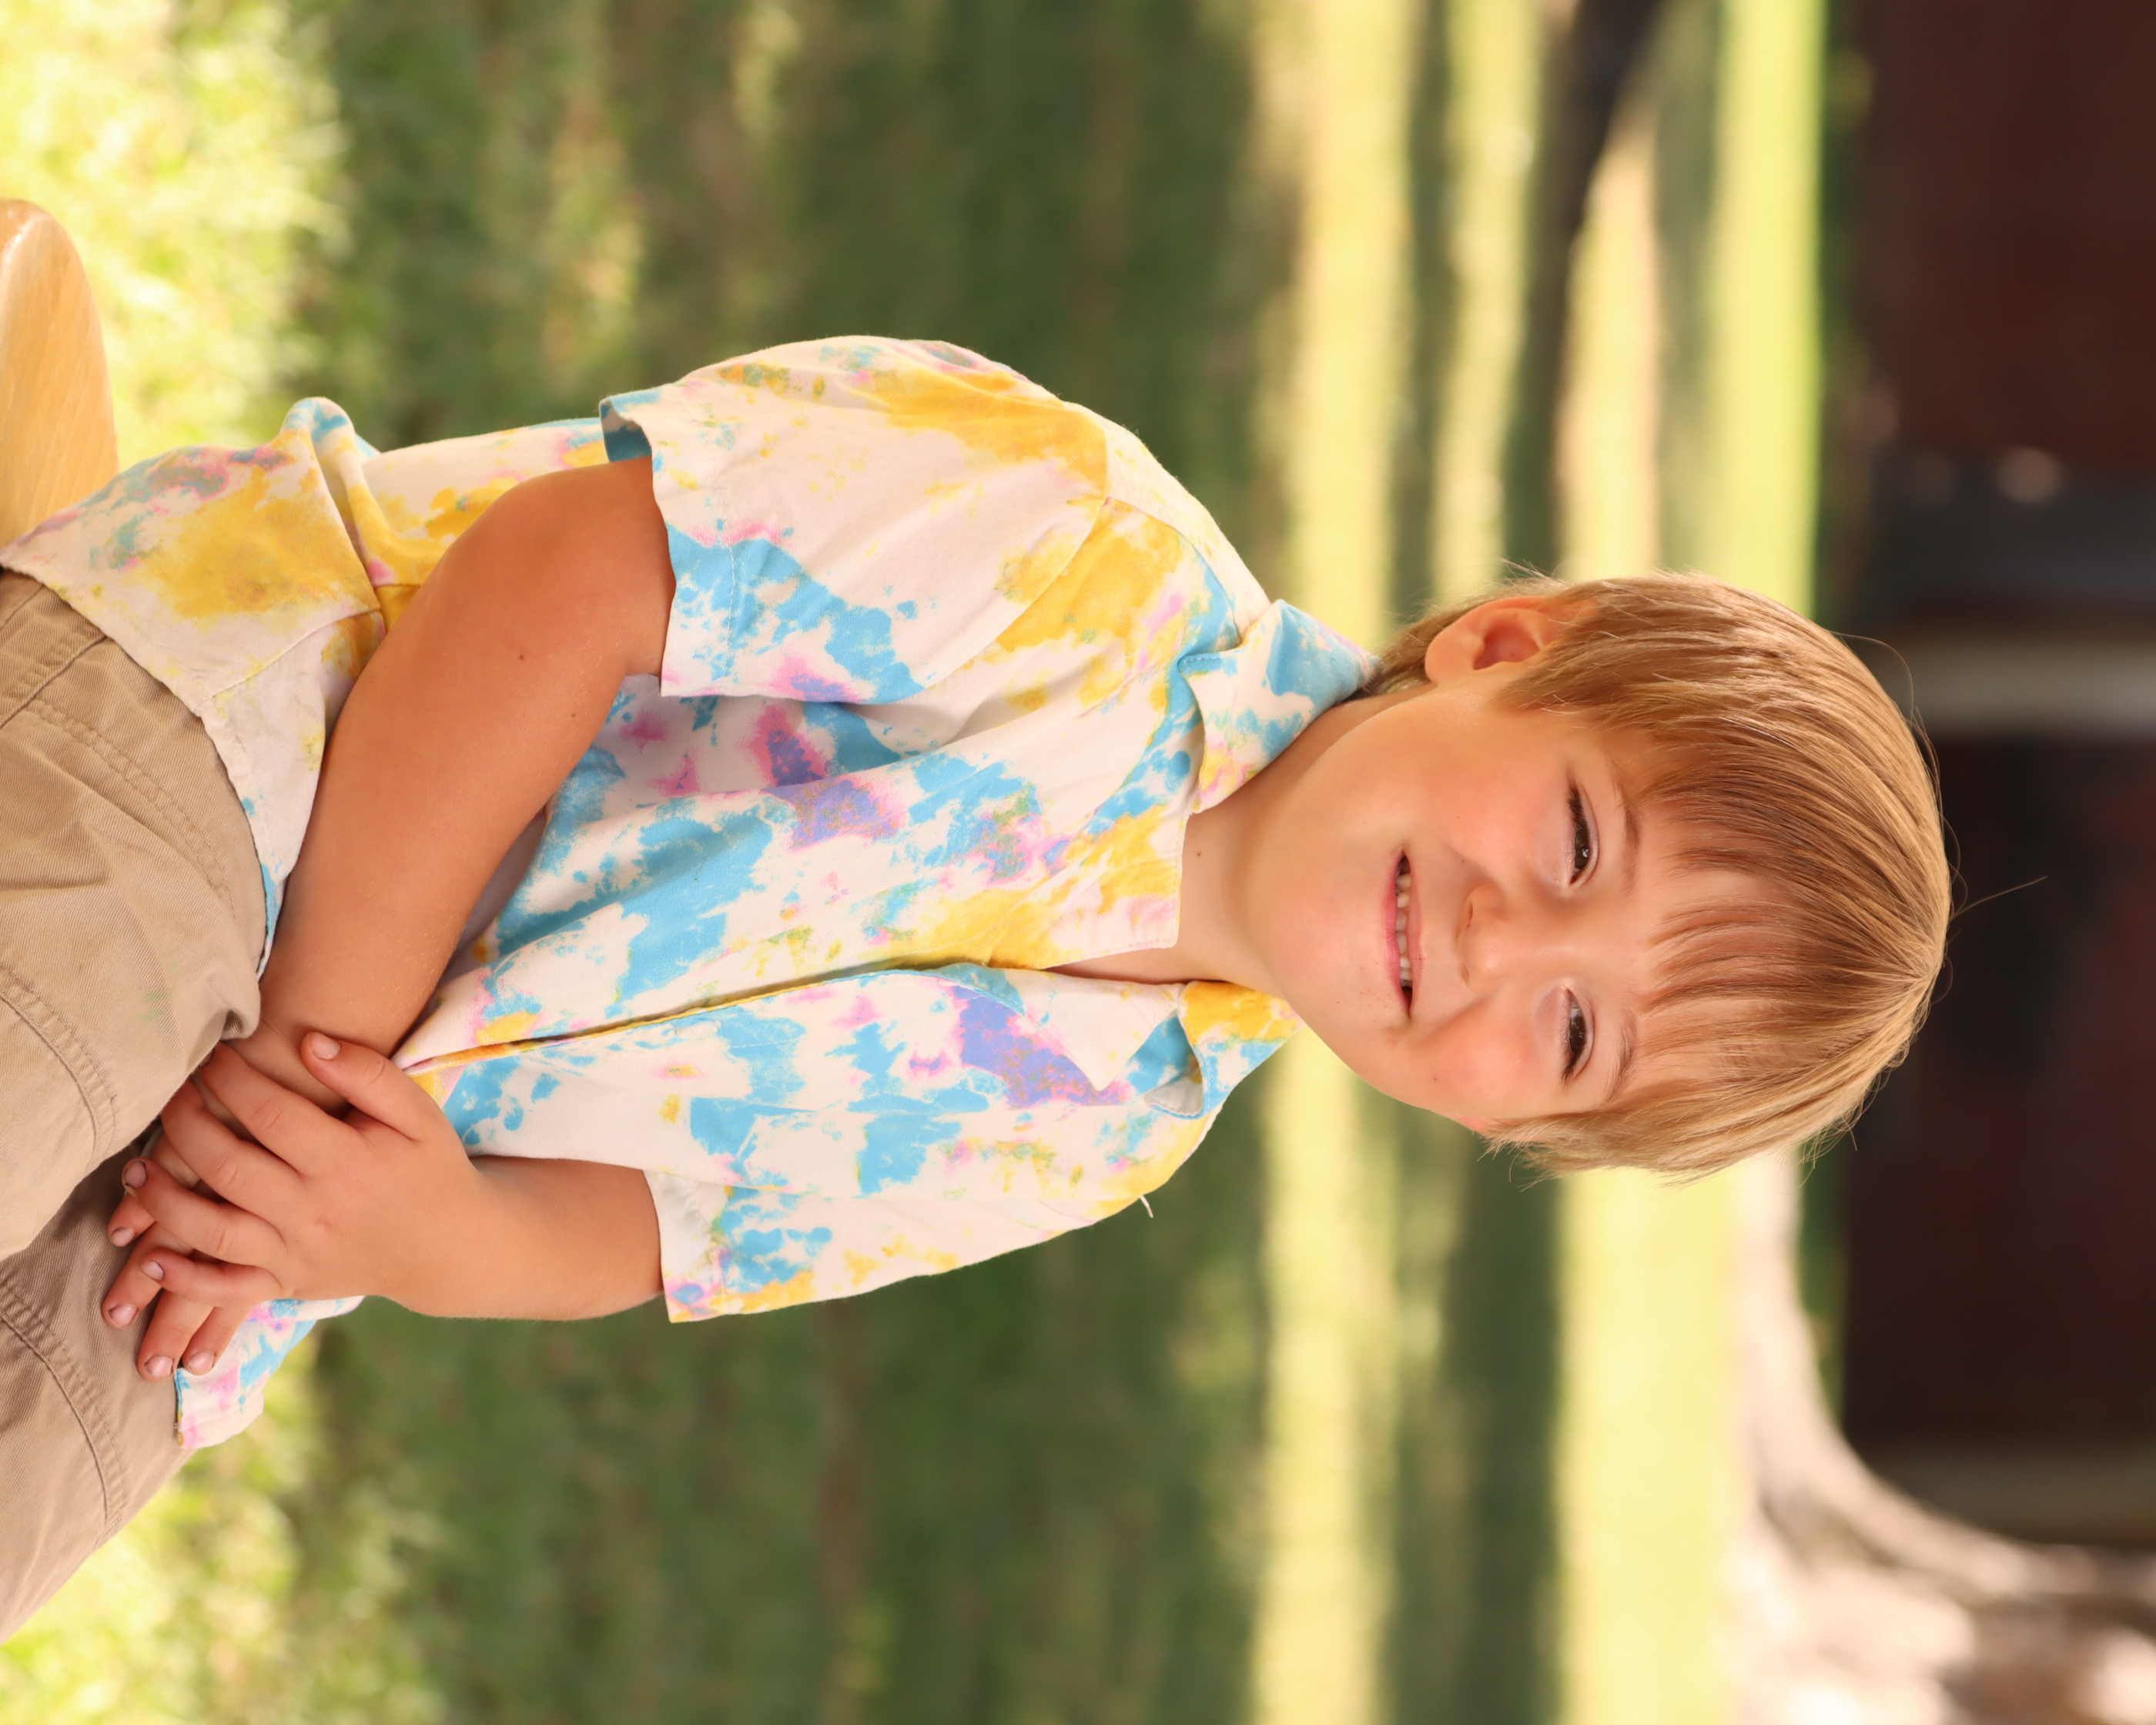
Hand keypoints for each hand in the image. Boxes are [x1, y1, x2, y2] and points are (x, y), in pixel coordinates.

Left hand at [104, 1034, 496, 1335]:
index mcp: (348, 1163)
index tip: (212, 1055)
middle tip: (170, 1095)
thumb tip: (310, 1041)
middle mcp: (315, 1212)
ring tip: (137, 1168)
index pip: (271, 1115)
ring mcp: (296, 1254)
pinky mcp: (287, 1284)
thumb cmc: (429, 1169)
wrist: (447, 1247)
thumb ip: (368, 1074)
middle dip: (186, 1125)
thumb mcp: (418, 1115)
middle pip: (229, 1167)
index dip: (232, 1080)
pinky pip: (226, 1289)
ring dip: (164, 1200)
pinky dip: (184, 1279)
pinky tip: (152, 1257)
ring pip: (212, 1230)